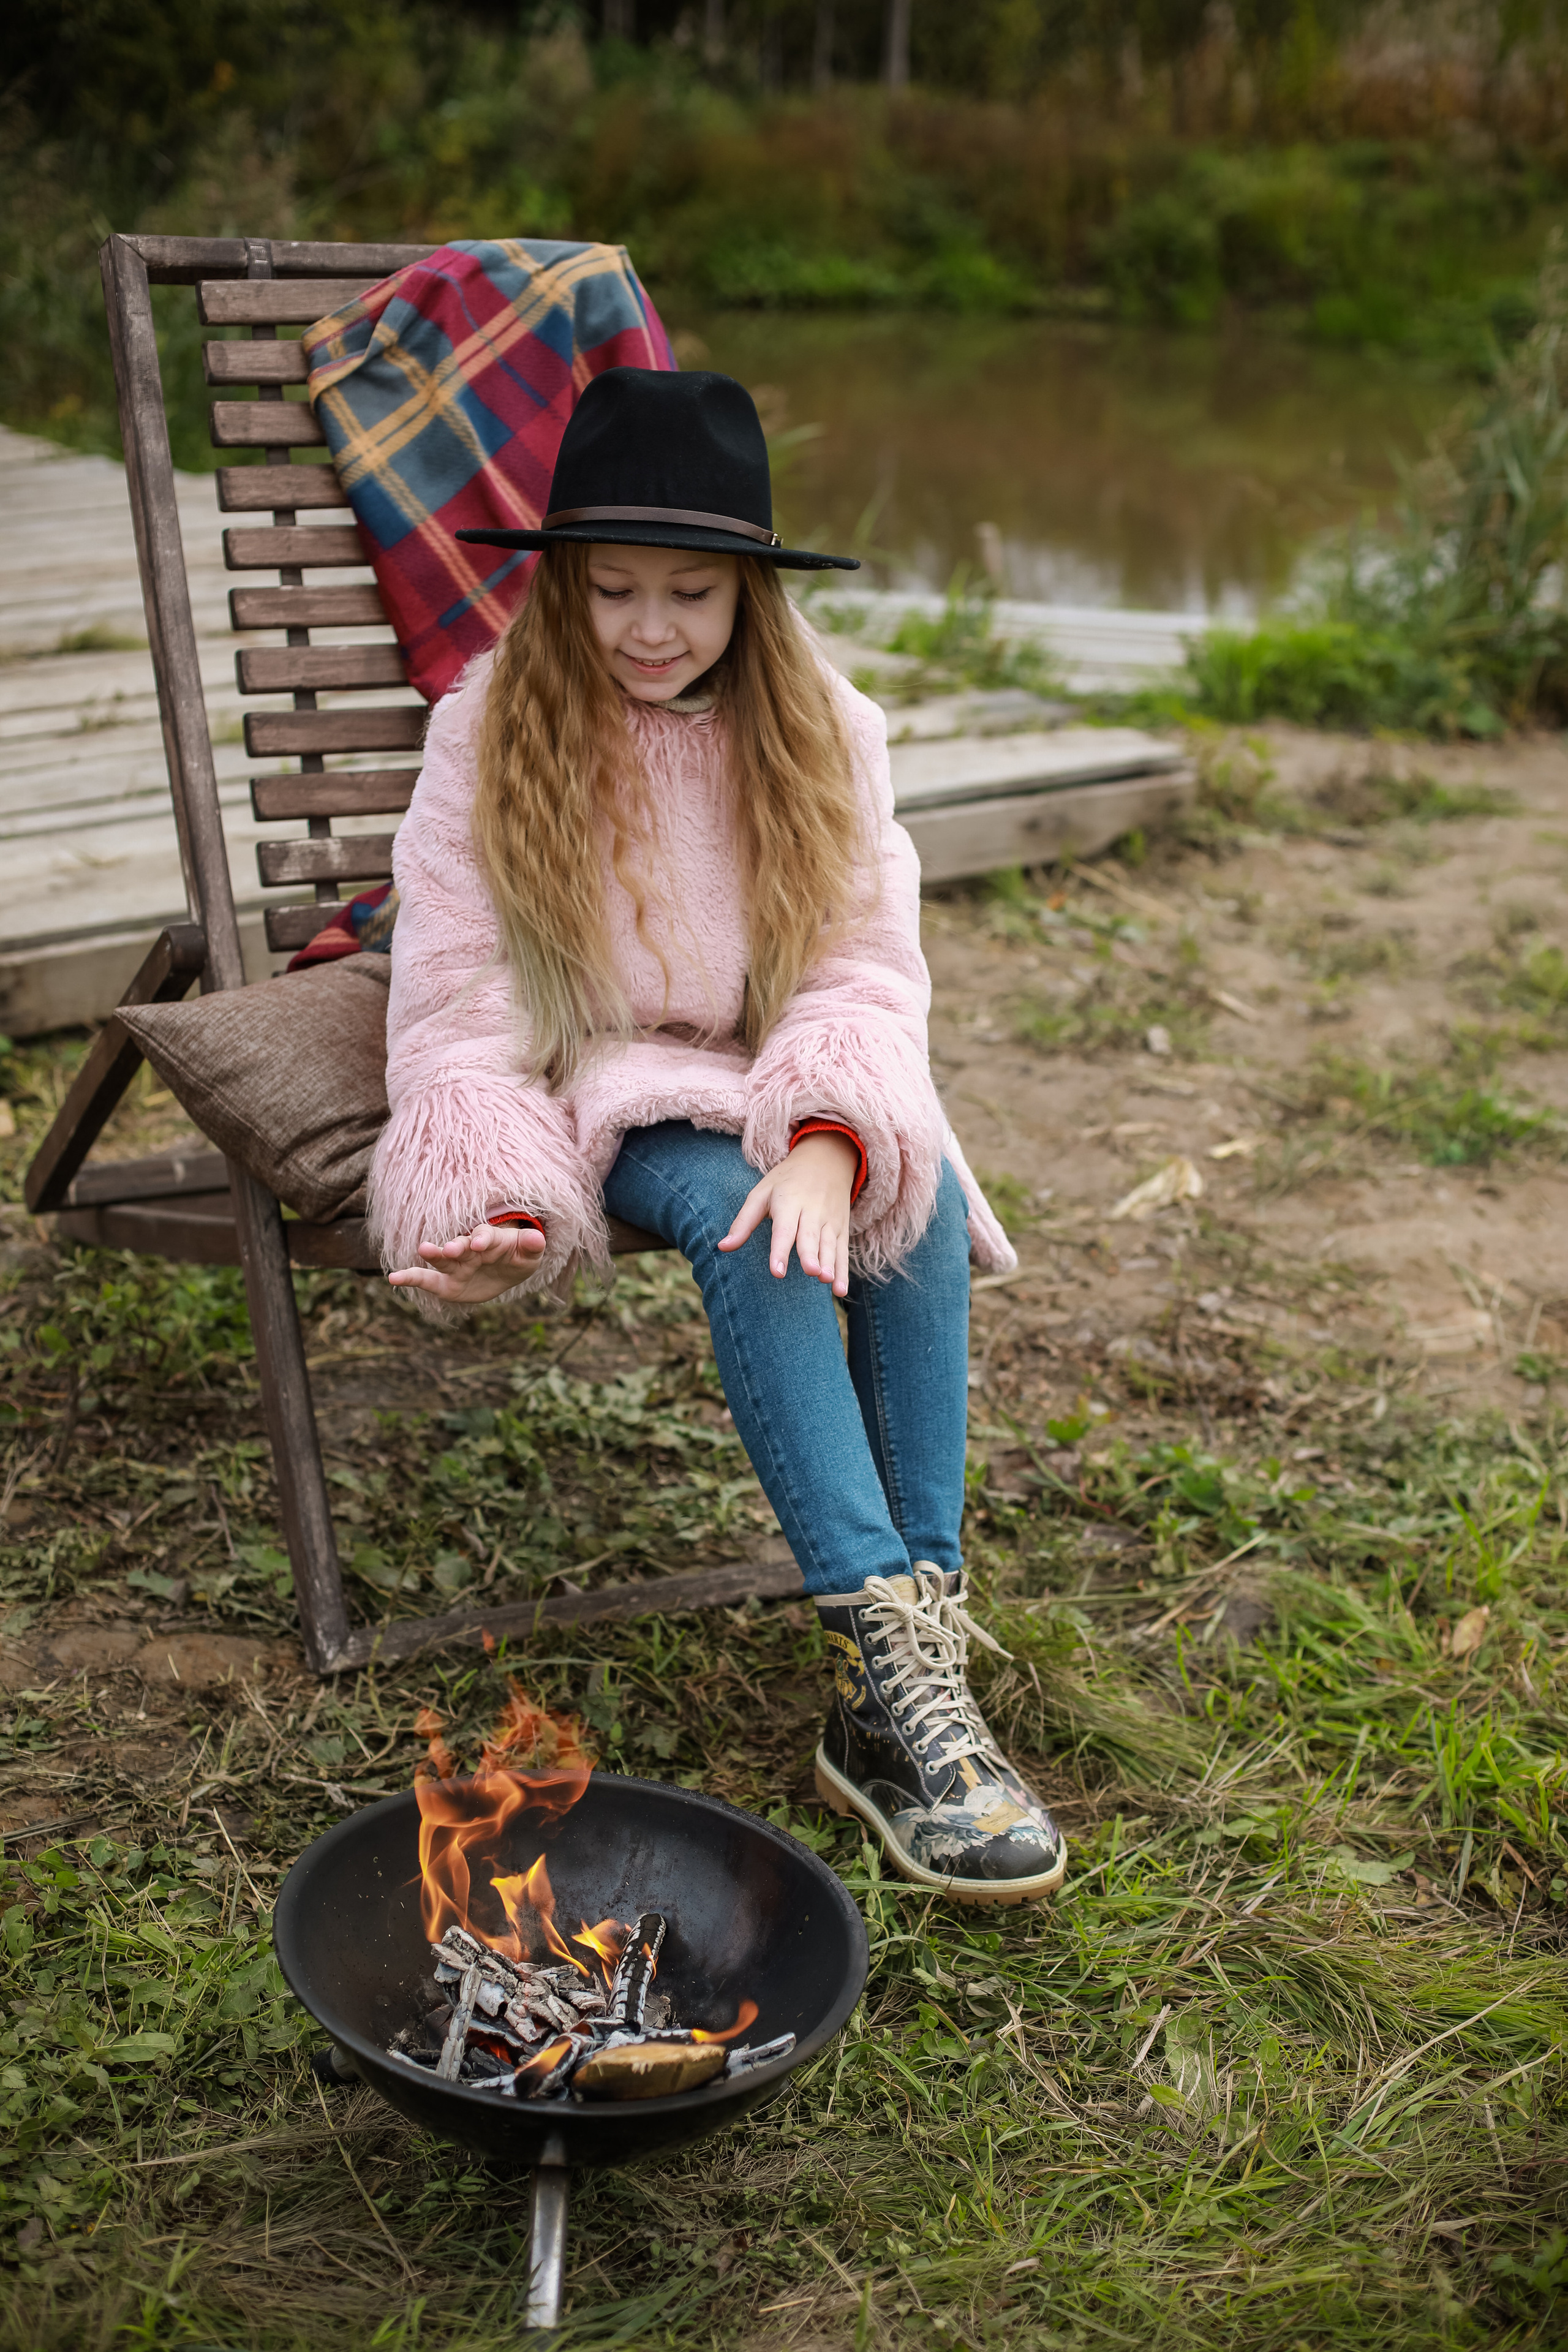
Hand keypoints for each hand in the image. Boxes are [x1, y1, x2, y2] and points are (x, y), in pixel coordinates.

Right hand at [387, 1221, 546, 1306]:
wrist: (505, 1271)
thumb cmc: (517, 1258)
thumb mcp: (530, 1255)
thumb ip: (532, 1246)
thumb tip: (537, 1239)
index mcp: (491, 1239)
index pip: (486, 1236)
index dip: (484, 1239)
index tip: (480, 1243)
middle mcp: (469, 1249)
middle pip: (461, 1245)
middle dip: (456, 1247)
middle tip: (450, 1249)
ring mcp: (456, 1265)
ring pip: (442, 1259)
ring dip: (433, 1254)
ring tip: (422, 1250)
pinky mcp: (446, 1283)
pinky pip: (426, 1280)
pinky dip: (410, 1278)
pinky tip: (393, 1279)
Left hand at [717, 1132, 858, 1296]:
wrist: (825, 1160)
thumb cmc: (786, 1181)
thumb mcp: (761, 1193)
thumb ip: (743, 1222)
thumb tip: (722, 1247)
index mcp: (788, 1201)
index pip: (784, 1229)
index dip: (780, 1250)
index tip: (777, 1272)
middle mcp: (811, 1211)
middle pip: (810, 1236)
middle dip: (811, 1254)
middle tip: (811, 1272)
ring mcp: (829, 1220)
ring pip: (829, 1244)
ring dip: (830, 1263)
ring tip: (826, 1280)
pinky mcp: (840, 1228)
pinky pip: (842, 1251)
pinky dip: (843, 1271)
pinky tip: (839, 1290)